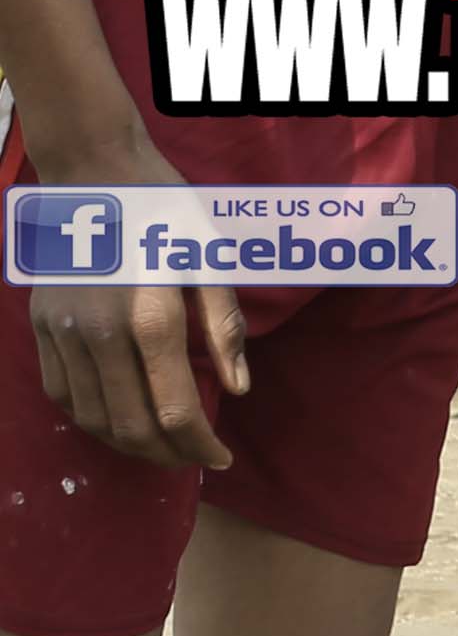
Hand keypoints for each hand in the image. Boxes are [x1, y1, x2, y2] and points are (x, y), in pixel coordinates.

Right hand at [21, 115, 237, 474]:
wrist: (94, 175)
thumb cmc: (166, 213)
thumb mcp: (211, 261)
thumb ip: (223, 329)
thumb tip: (238, 389)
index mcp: (151, 319)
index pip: (175, 410)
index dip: (198, 445)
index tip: (220, 458)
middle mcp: (100, 334)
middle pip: (130, 425)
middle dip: (166, 455)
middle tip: (193, 459)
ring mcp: (63, 333)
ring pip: (90, 417)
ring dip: (127, 444)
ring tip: (160, 448)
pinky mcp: (42, 327)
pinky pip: (60, 391)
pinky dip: (90, 419)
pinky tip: (117, 420)